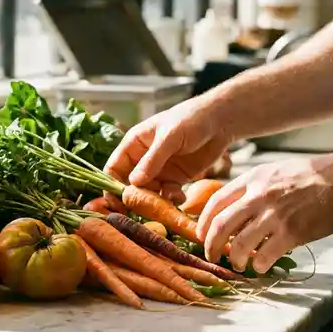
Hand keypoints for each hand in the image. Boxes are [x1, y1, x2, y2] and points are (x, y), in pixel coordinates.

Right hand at [104, 98, 233, 205]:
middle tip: (141, 212)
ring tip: (166, 204)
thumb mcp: (170, 137)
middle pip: (129, 185)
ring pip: (148, 193)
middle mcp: (143, 159)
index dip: (112, 186)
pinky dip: (171, 200)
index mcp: (134, 144)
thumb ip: (152, 160)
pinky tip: (180, 198)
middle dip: (134, 199)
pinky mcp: (176, 179)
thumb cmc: (191, 119)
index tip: (116, 203)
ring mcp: (159, 170)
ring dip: (155, 202)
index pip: (114, 168)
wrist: (221, 121)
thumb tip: (133, 183)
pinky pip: (167, 195)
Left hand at [195, 155, 332, 273]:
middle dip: (211, 245)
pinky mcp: (292, 232)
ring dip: (234, 259)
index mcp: (253, 179)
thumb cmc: (312, 176)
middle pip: (220, 225)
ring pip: (239, 244)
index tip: (200, 234)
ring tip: (238, 264)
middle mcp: (258, 196)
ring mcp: (274, 215)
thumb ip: (254, 187)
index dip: (203, 221)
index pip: (216, 201)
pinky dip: (259, 265)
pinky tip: (261, 266)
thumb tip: (236, 208)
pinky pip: (265, 256)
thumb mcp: (275, 171)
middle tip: (211, 255)